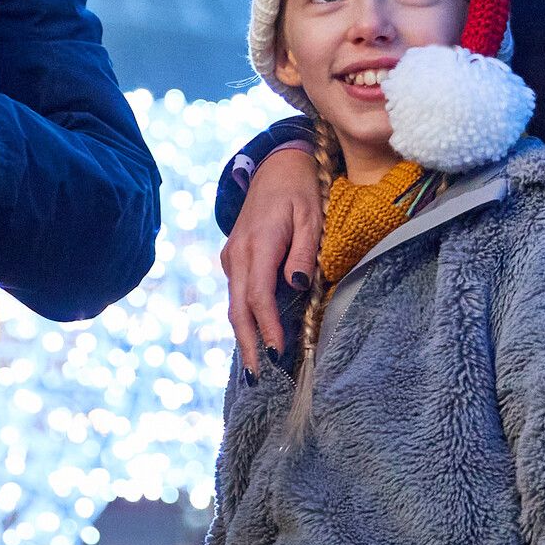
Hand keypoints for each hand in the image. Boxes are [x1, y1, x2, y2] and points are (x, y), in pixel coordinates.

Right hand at [221, 146, 324, 369]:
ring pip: (234, 303)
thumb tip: (296, 286)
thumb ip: (304, 252)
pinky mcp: (233, 258)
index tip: (279, 354)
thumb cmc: (300, 190)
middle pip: (238, 308)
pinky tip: (256, 336)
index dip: (267, 328)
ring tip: (258, 367)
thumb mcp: (312, 217)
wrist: (277, 165)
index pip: (258, 296)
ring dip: (245, 335)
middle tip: (259, 378)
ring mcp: (232, 256)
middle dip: (248, 345)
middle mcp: (238, 253)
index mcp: (258, 243)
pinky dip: (245, 317)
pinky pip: (237, 293)